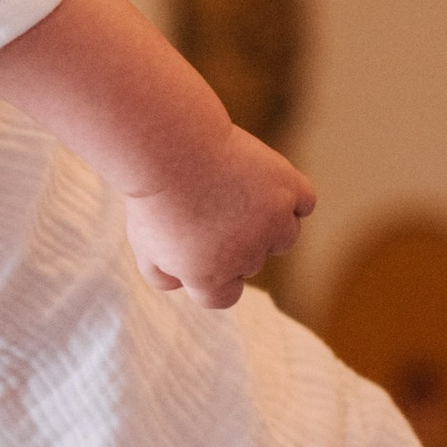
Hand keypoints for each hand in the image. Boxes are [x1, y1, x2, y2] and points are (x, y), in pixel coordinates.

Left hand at [125, 129, 313, 308]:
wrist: (171, 149)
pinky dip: (291, 196)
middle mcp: (248, 258)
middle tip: (206, 207)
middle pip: (252, 262)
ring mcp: (274, 223)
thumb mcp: (143, 244)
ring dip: (267, 222)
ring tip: (235, 194)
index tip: (199, 249)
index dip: (211, 275)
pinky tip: (265, 184)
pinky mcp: (290, 189)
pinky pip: (304, 202)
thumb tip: (180, 284)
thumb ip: (160, 275)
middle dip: (233, 242)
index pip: (224, 297)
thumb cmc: (154, 196)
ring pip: (284, 236)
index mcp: (211, 279)